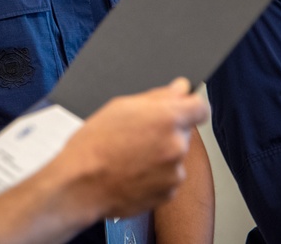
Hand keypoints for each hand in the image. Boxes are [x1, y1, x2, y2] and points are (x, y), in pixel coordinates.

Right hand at [60, 78, 208, 219]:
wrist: (80, 185)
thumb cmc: (92, 146)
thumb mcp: (119, 107)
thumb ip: (157, 96)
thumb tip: (180, 89)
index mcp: (166, 118)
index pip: (200, 106)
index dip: (190, 105)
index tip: (183, 108)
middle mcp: (176, 145)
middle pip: (184, 131)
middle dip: (167, 131)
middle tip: (138, 135)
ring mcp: (174, 172)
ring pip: (175, 156)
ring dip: (161, 154)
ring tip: (130, 156)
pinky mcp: (169, 193)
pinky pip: (168, 178)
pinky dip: (155, 175)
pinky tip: (132, 171)